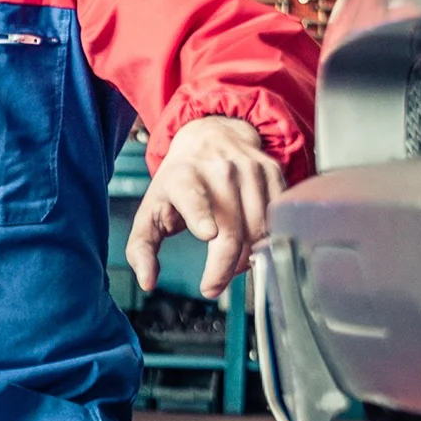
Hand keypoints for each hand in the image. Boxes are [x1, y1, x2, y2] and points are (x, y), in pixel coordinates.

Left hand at [127, 115, 288, 299]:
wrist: (210, 134)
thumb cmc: (179, 181)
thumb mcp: (151, 208)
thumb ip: (142, 247)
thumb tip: (147, 282)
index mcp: (184, 177)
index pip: (194, 199)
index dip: (202, 216)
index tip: (208, 233)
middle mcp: (219, 170)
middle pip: (231, 232)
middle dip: (224, 269)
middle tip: (213, 286)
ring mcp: (250, 170)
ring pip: (259, 231)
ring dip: (248, 258)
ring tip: (232, 262)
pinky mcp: (273, 173)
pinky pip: (278, 220)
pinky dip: (268, 241)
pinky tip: (253, 244)